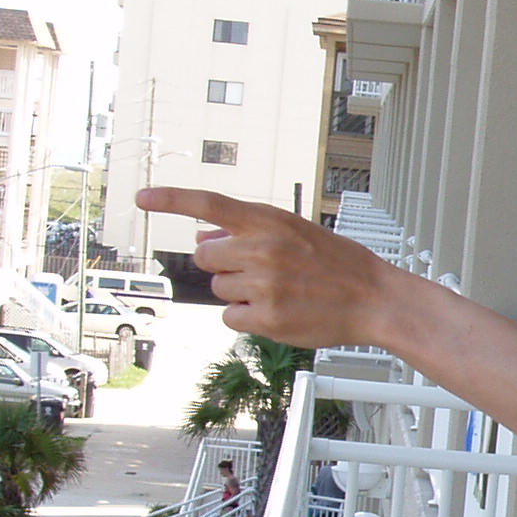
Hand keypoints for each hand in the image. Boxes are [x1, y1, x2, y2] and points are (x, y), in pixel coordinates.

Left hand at [136, 188, 397, 346]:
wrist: (375, 298)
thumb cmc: (339, 264)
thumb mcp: (296, 231)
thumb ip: (251, 230)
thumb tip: (205, 235)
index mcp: (268, 221)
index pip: (208, 204)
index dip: (170, 200)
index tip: (142, 198)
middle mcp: (261, 249)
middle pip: (206, 257)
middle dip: (224, 263)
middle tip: (259, 270)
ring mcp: (262, 285)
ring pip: (219, 289)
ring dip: (239, 292)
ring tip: (278, 291)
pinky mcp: (266, 318)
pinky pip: (230, 318)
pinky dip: (247, 318)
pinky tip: (276, 312)